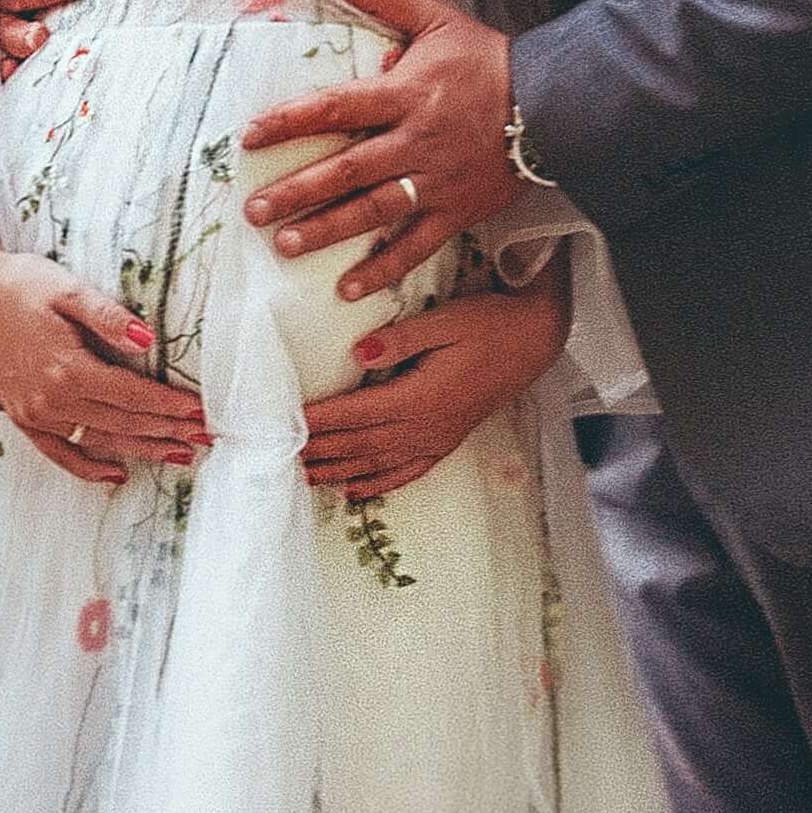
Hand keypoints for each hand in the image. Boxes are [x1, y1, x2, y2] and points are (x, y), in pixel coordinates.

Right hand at [0, 228, 207, 487]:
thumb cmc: (23, 285)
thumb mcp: (69, 290)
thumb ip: (109, 318)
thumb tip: (149, 343)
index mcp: (67, 369)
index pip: (133, 395)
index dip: (170, 406)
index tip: (201, 411)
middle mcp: (51, 400)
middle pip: (123, 422)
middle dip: (167, 431)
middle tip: (204, 437)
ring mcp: (35, 414)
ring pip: (99, 441)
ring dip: (142, 450)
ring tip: (178, 455)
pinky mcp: (23, 418)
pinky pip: (60, 453)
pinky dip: (89, 468)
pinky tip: (117, 475)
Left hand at [239, 0, 523, 293]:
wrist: (554, 102)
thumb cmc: (489, 60)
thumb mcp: (438, 18)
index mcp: (405, 94)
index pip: (336, 108)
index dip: (291, 121)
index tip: (250, 137)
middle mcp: (415, 141)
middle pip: (347, 170)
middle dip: (297, 191)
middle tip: (254, 209)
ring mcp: (436, 181)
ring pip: (374, 211)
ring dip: (327, 231)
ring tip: (284, 246)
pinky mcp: (457, 211)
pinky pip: (415, 246)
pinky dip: (383, 269)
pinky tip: (348, 288)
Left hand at [303, 259, 569, 498]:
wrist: (537, 341)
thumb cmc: (491, 324)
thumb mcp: (446, 321)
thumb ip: (400, 340)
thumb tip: (358, 351)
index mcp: (420, 397)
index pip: (354, 413)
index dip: (315, 421)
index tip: (280, 426)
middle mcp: (426, 426)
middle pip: (358, 445)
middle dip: (316, 452)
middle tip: (274, 458)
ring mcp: (438, 438)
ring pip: (377, 463)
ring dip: (337, 472)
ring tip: (301, 479)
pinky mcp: (448, 441)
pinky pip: (408, 471)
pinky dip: (378, 483)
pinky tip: (355, 490)